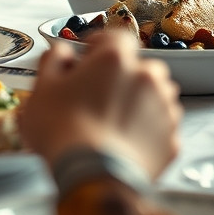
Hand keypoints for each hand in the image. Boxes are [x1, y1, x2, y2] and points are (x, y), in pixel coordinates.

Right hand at [19, 30, 181, 181]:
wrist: (92, 177)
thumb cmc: (63, 132)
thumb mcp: (41, 89)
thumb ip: (53, 60)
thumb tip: (61, 52)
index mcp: (116, 59)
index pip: (115, 36)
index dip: (100, 45)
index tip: (88, 57)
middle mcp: (147, 77)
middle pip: (140, 67)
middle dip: (122, 77)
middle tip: (98, 96)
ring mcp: (165, 109)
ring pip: (155, 96)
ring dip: (138, 102)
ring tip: (112, 122)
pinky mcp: (172, 139)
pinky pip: (160, 127)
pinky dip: (147, 131)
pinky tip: (124, 142)